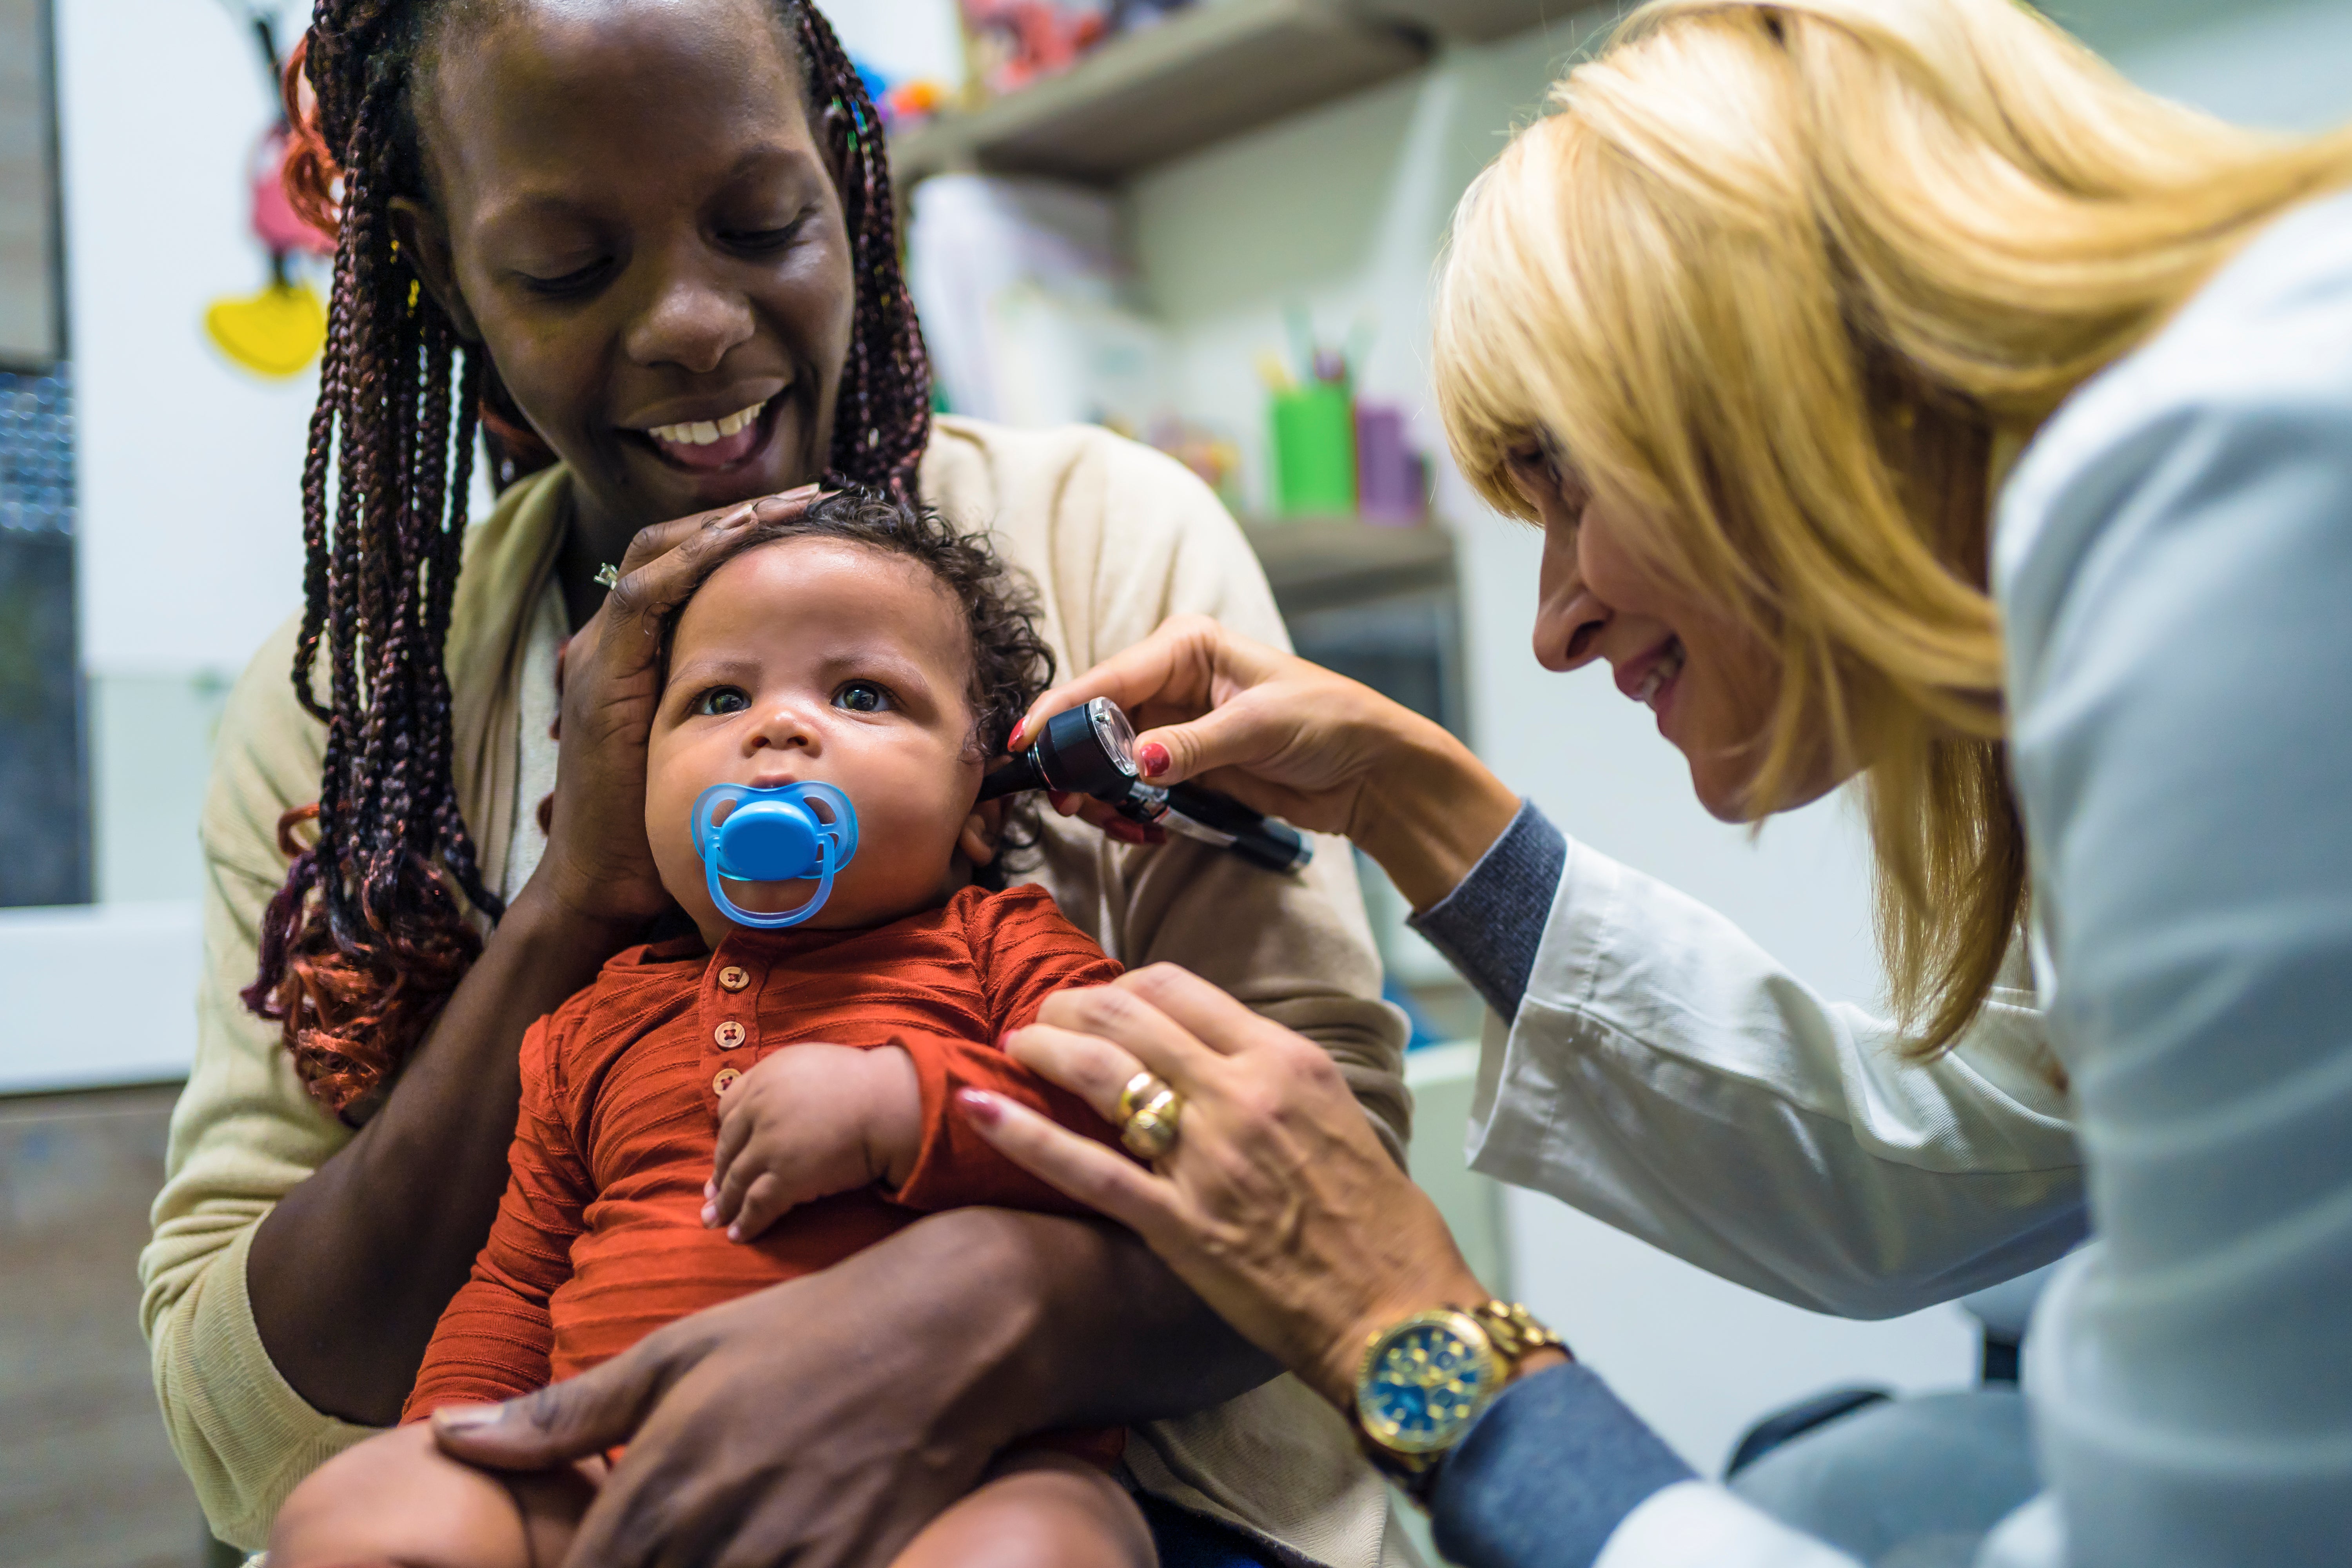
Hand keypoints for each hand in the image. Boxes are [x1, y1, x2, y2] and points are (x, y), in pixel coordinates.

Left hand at [429, 1208, 1256, 1567]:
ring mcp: (789, 1565)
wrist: (952, 1329)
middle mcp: (714, 1539)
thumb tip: (446, 1434)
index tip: (581, 1563)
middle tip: (655, 1545)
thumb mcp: (675, 1355)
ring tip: (702, 1547)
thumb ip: (559, 1414)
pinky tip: (760, 1554)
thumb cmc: (804, 1332)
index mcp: (657, 1486)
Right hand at [528, 487, 821, 929]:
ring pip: (656, 555)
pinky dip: (693, 560)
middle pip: (670, 545)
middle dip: (740, 515)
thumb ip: (742, 713)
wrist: (603, 880)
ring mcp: (600, 654)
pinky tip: (742, 540)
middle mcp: (611, 643)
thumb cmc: (665, 826)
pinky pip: (644, 595)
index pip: (685, 567)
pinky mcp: (601, 673)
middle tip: (812, 496)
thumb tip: (813, 702)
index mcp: (635, 654)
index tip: (808, 521)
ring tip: (789, 506)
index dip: (741, 537)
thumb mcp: (712, 750)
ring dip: (725, 525)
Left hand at [705, 1044, 919, 1239]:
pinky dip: (746, 1222)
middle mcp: (760, 1109)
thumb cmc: (867, 1084)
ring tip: (713, 1221)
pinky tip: (738, 1235)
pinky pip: (757, 1204)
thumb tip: (784, 1101)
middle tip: (711, 1193)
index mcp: (766, 1077)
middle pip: (728, 1146)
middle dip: (719, 1173)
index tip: (726, 1151)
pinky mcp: (785, 1177)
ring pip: (736, 1179)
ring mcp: (769, 1144)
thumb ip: (790, 1081)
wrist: (890, 1104)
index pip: (729, 1108)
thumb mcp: (816, 1064)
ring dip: (723, 1204)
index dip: (726, 1134)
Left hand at [963, 964, 1488, 1408]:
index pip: (1179, 988)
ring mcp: (1206, 1160)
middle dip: (1070, 1004)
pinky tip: (977, 1108)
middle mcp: (1241, 1096)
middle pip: (1127, 1016)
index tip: (1103, 1000)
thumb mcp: (1338, 1118)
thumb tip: (1218, 1059)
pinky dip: (1024, 1135)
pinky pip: (1085, 1169)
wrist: (1398, 1313)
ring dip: (1043, 1045)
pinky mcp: (1177, 1225)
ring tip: (1016, 1044)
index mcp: (1286, 1062)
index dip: (1123, 985)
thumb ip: (1273, 1079)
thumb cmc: (1379, 1225)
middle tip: (1044, 1015)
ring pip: (1099, 1072)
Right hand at [1011, 615, 1519, 908]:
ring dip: (1100, 795)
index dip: (1061, 711)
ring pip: (1106, 759)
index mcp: (1186, 646)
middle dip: (1076, 764)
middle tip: (1071, 805)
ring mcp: (1174, 725)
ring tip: (1116, 824)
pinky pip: (1133, 787)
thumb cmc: (1329, 723)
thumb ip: (1194, 745)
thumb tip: (1139, 761)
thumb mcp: (1260, 727)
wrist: (1371, 770)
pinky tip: (1141, 828)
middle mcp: (1171, 680)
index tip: (1027, 744)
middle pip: (1095, 720)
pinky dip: (1126, 809)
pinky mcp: (1183, 764)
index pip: (1107, 678)